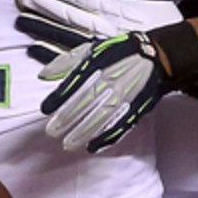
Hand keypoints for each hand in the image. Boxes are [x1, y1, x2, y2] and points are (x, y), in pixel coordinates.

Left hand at [15, 0, 181, 62]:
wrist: (177, 60)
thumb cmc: (167, 26)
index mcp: (116, 10)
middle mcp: (104, 29)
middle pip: (68, 15)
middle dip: (43, 4)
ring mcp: (100, 50)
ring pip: (64, 35)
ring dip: (42, 26)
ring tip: (22, 17)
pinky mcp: (99, 66)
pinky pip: (71, 60)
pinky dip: (52, 53)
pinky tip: (34, 46)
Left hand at [39, 32, 167, 152]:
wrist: (155, 55)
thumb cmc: (119, 53)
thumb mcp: (90, 50)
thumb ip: (65, 62)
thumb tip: (43, 75)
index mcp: (99, 64)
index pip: (75, 81)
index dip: (59, 96)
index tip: (45, 109)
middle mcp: (111, 78)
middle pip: (87, 100)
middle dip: (68, 118)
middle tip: (52, 131)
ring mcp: (125, 94)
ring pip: (102, 115)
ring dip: (84, 131)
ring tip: (68, 144)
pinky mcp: (136, 107)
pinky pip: (121, 125)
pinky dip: (107, 137)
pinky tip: (93, 146)